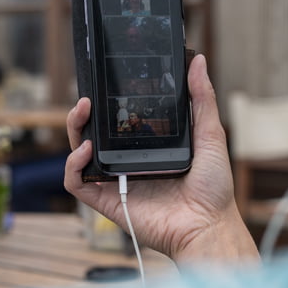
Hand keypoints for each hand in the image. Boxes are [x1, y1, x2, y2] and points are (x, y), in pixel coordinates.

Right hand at [64, 54, 258, 263]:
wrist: (209, 226)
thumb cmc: (214, 188)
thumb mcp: (210, 135)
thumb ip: (202, 99)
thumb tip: (197, 61)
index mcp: (149, 148)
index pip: (120, 122)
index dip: (108, 104)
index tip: (106, 83)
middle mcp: (129, 163)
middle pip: (94, 134)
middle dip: (84, 113)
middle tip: (88, 96)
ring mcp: (116, 182)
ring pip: (80, 154)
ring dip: (75, 131)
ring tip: (83, 111)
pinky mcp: (107, 202)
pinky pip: (77, 183)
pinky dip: (73, 165)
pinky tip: (86, 150)